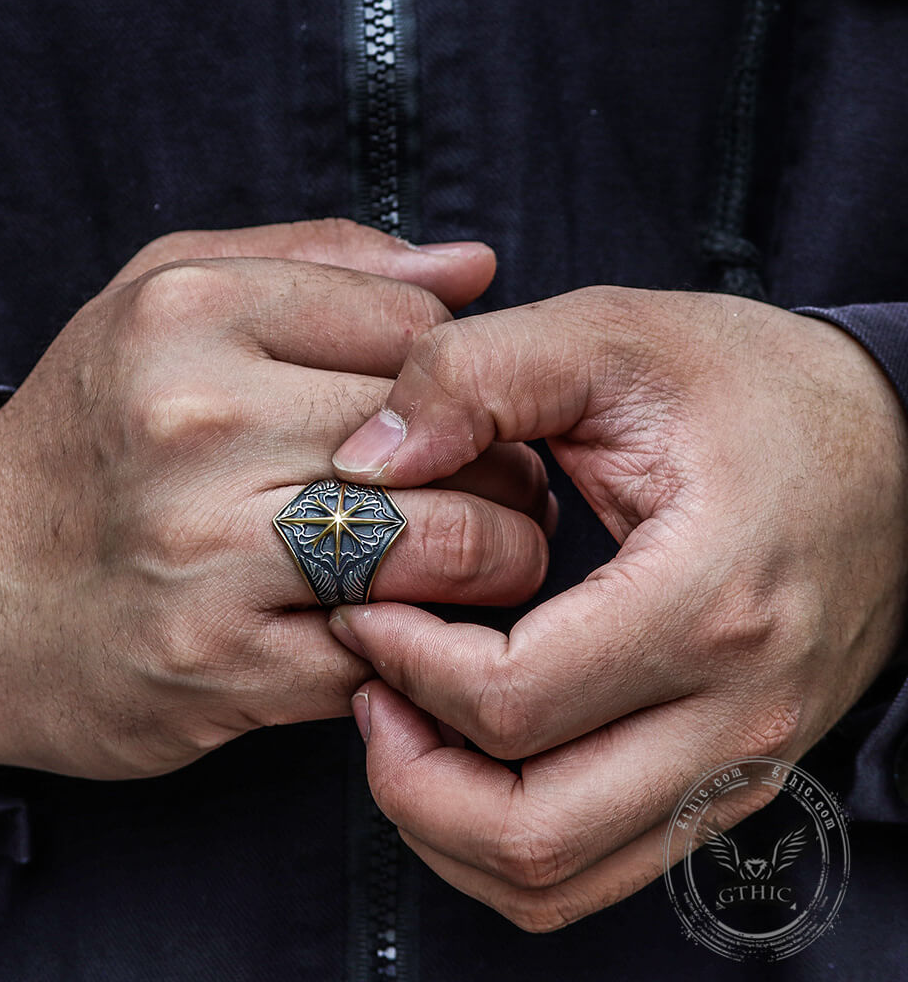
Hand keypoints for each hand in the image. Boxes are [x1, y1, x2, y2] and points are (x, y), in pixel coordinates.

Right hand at [0, 220, 551, 778]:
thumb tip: (473, 264)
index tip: (467, 418)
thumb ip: (326, 263)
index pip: (418, 326)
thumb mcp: (170, 300)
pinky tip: (412, 618)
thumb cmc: (96, 435)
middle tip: (507, 490)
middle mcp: (197, 423)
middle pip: (448, 433)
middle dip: (507, 468)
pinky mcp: (224, 665)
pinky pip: (394, 645)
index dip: (469, 378)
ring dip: (500, 555)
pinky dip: (430, 636)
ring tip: (488, 552)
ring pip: (447, 544)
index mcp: (190, 313)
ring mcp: (208, 551)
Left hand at [329, 285, 907, 930]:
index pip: (511, 702)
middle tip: (367, 686)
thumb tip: (364, 464)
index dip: (402, 661)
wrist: (894, 447)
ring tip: (404, 724)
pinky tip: (467, 754)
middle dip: (407, 772)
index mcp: (706, 603)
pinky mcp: (729, 780)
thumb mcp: (613, 339)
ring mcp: (739, 766)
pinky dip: (502, 838)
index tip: (365, 602)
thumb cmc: (754, 390)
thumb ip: (477, 376)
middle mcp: (735, 716)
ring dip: (446, 822)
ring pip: (555, 879)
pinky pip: (595, 868)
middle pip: (528, 830)